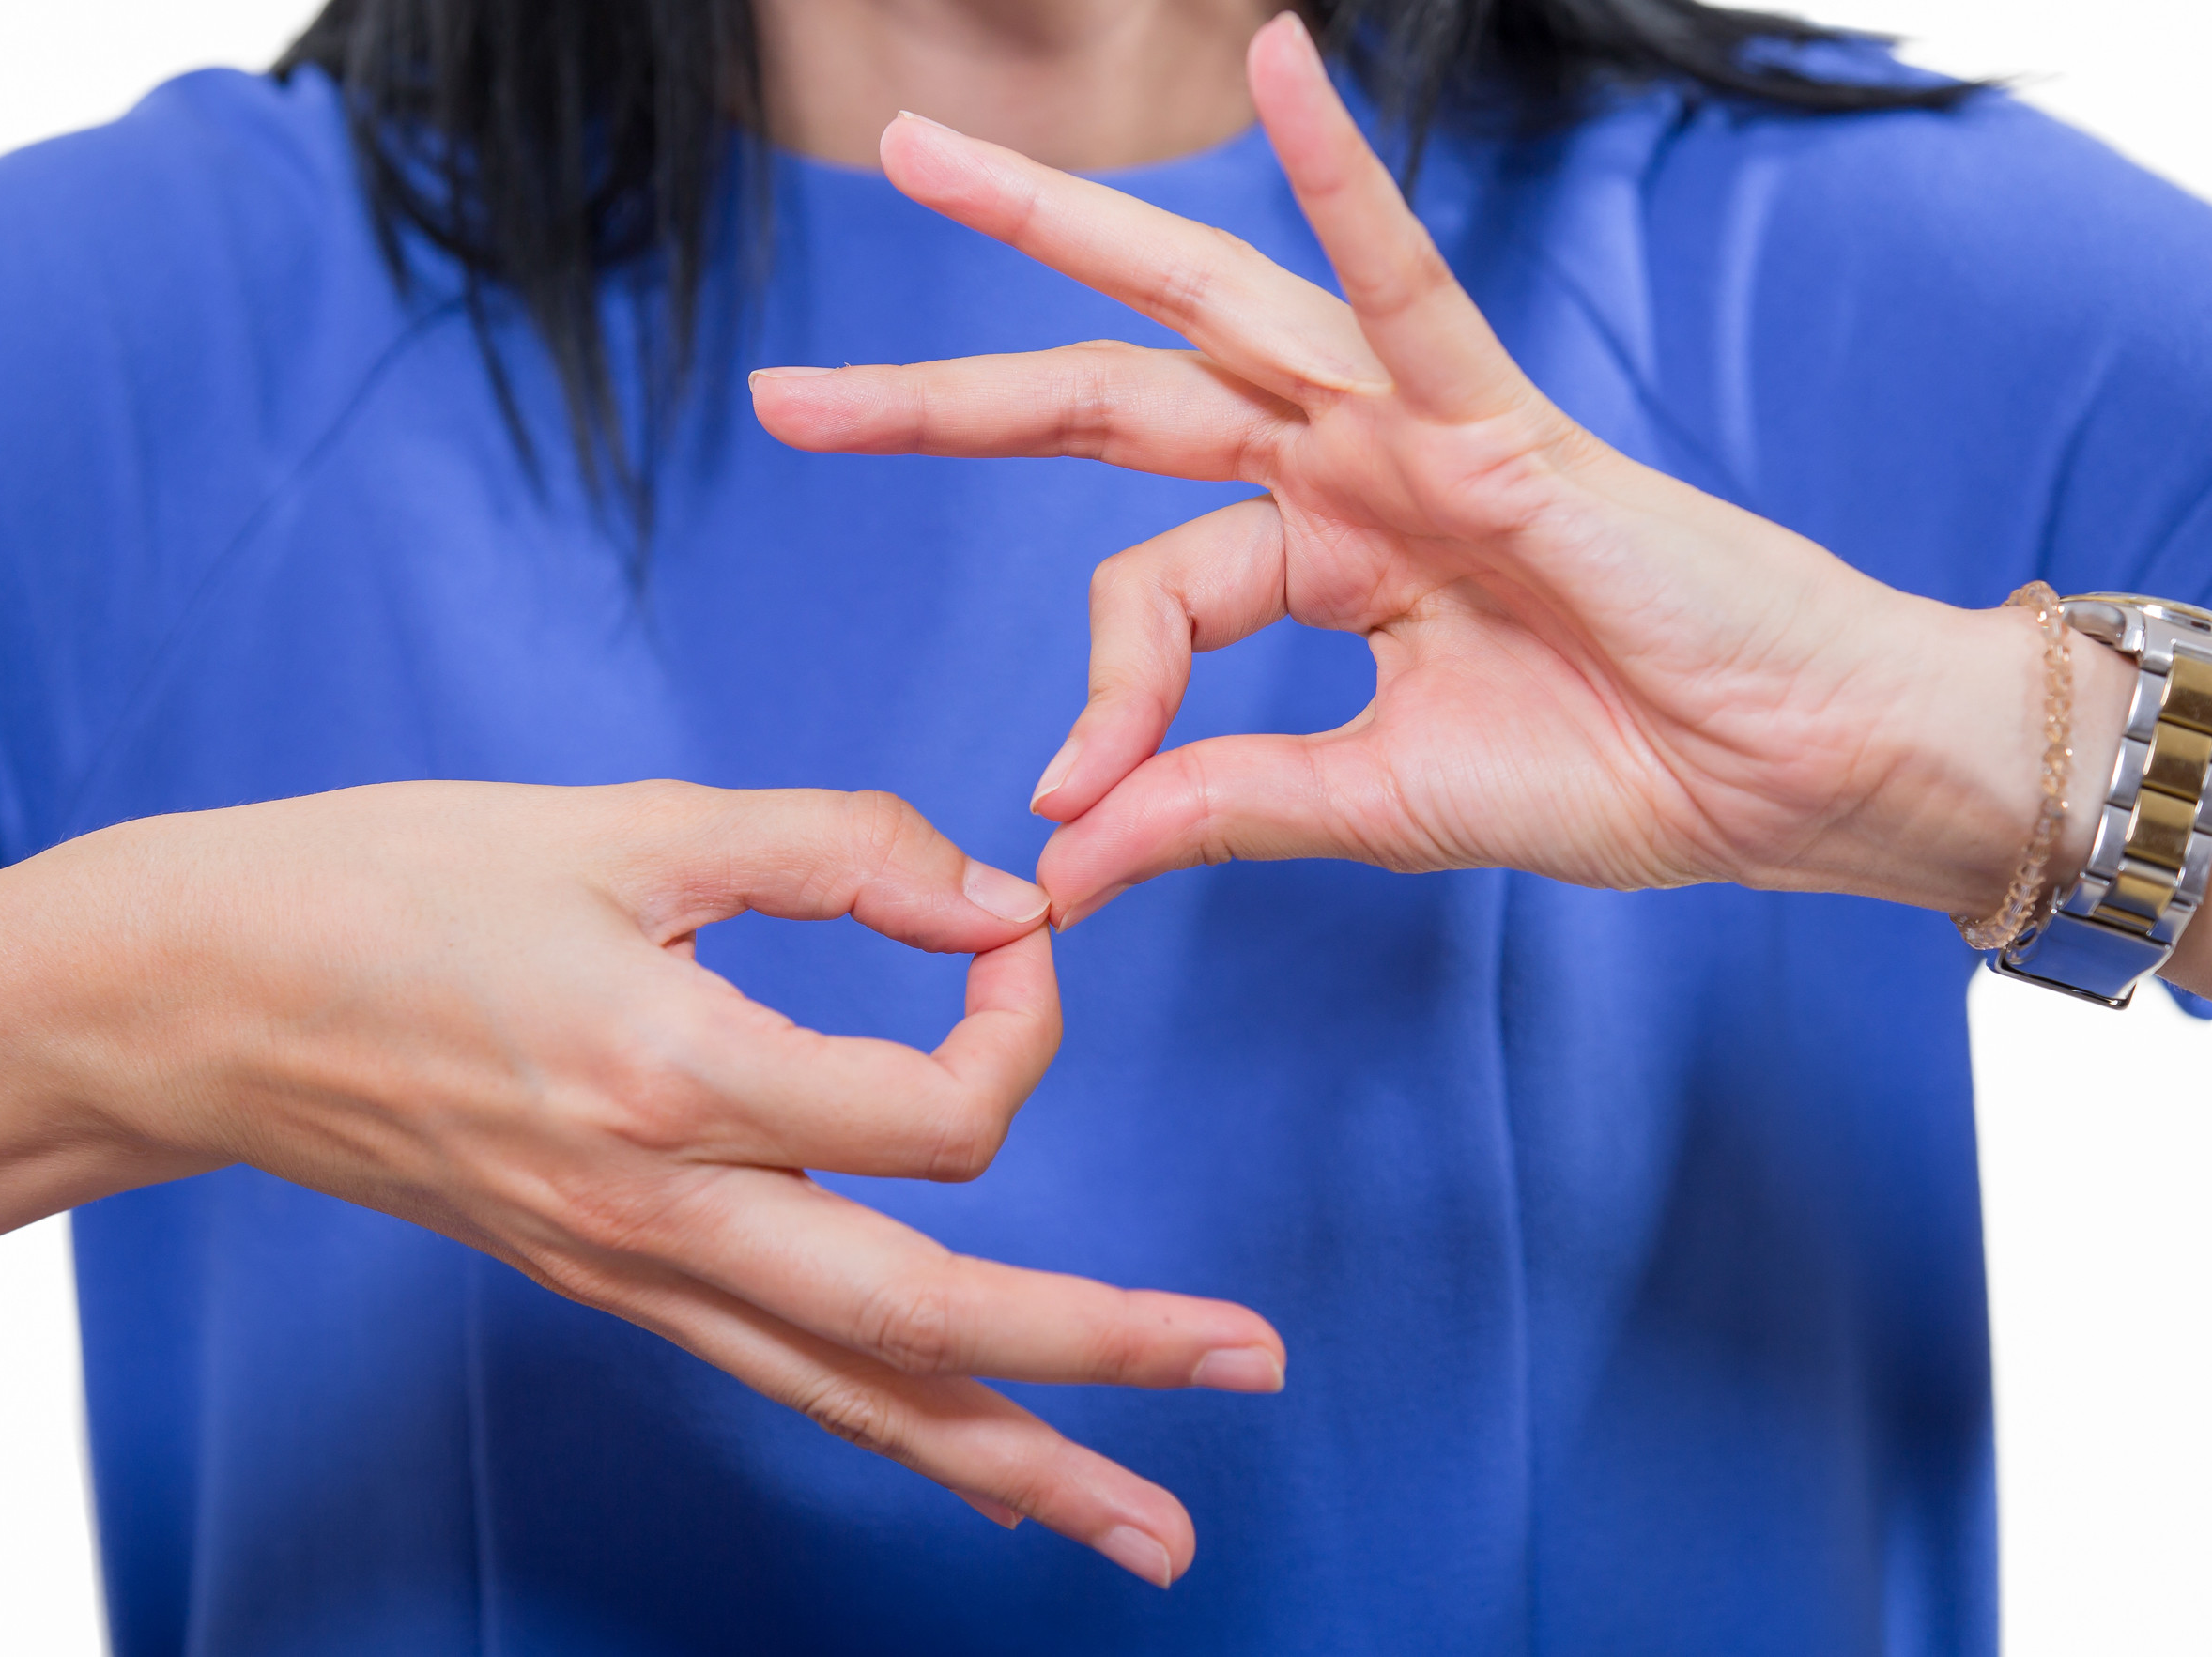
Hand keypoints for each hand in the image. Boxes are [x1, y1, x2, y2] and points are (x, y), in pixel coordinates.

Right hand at [44, 780, 1282, 1585]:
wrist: (209, 1001)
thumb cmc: (398, 883)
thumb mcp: (625, 822)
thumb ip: (832, 846)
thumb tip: (996, 901)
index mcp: (673, 1073)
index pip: (939, 1109)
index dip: (1024, 1022)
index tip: (1013, 930)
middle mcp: (661, 1211)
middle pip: (930, 1319)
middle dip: (1104, 1353)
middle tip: (1250, 1369)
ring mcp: (631, 1272)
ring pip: (857, 1397)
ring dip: (1018, 1462)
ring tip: (1149, 1529)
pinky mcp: (608, 1284)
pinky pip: (778, 1379)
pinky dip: (895, 1428)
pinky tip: (971, 1464)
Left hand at [751, 13, 2117, 923]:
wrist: (1794, 786)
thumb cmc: (1621, 772)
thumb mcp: (1369, 802)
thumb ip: (1210, 805)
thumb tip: (1054, 863)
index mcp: (1315, 553)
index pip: (1142, 591)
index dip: (1093, 698)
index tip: (1074, 805)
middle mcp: (1340, 465)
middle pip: (1106, 398)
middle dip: (943, 397)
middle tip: (786, 394)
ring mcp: (1411, 427)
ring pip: (1204, 308)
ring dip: (1060, 228)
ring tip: (925, 158)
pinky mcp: (1501, 422)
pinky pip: (1407, 283)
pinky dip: (1340, 179)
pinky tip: (1275, 63)